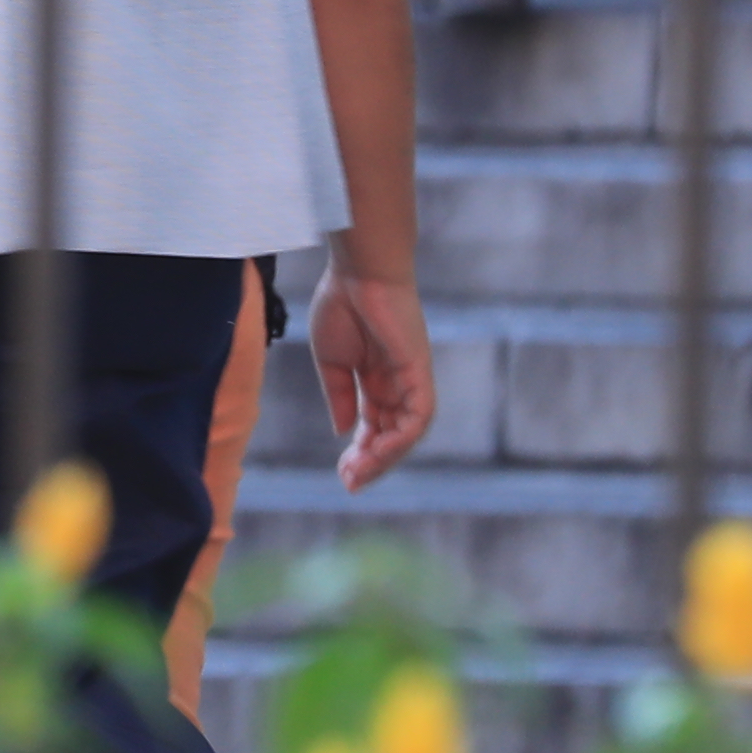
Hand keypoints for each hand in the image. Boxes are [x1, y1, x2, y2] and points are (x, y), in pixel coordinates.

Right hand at [309, 266, 435, 490]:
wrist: (357, 270)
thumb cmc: (342, 303)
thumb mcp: (332, 361)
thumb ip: (341, 396)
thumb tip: (346, 431)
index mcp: (376, 379)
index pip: (375, 426)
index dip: (361, 453)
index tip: (343, 474)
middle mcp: (398, 383)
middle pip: (392, 435)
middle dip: (373, 463)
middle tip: (350, 483)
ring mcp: (411, 378)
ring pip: (408, 433)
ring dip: (386, 458)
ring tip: (360, 474)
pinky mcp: (419, 372)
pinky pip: (418, 416)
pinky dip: (402, 438)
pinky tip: (378, 452)